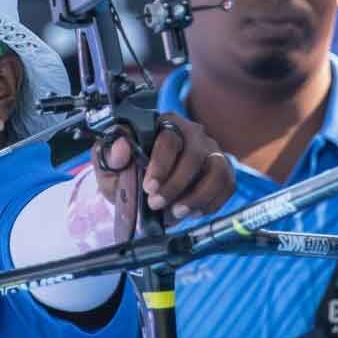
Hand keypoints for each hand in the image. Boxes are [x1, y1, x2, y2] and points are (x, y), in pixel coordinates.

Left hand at [93, 113, 234, 224]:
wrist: (145, 189)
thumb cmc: (130, 174)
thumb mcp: (111, 168)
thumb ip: (110, 156)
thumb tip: (122, 147)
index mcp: (164, 125)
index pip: (169, 140)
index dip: (160, 165)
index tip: (148, 188)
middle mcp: (193, 133)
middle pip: (194, 155)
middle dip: (176, 185)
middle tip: (156, 205)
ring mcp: (211, 151)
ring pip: (216, 170)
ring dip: (198, 196)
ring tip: (178, 212)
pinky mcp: (223, 170)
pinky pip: (227, 185)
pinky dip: (212, 202)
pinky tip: (193, 212)